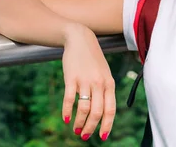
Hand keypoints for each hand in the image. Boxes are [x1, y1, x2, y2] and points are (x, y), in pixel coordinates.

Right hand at [61, 24, 115, 141]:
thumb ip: (105, 90)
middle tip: (84, 136)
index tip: (102, 137)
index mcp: (109, 83)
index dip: (106, 126)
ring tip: (75, 129)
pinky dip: (67, 111)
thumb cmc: (92, 59)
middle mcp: (99, 83)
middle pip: (97, 112)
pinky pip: (69, 99)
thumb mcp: (104, 73)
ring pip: (84, 108)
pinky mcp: (71, 77)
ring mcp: (85, 80)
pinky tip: (65, 118)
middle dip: (91, 128)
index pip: (110, 110)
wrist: (80, 38)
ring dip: (79, 123)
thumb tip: (103, 113)